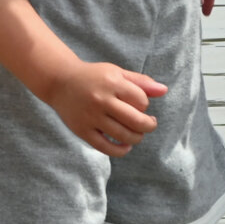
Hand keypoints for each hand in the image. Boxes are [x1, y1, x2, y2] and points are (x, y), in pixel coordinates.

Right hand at [41, 58, 162, 155]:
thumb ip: (140, 82)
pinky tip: (125, 146)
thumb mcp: (116, 72)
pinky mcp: (82, 131)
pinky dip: (120, 150)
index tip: (139, 104)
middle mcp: (101, 100)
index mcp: (112, 83)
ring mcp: (91, 117)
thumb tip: (164, 90)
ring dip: (137, 138)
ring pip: (123, 136)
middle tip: (149, 124)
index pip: (141, 101)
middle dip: (149, 125)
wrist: (59, 82)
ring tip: (137, 134)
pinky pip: (105, 147)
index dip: (145, 105)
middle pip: (136, 121)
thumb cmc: (93, 77)